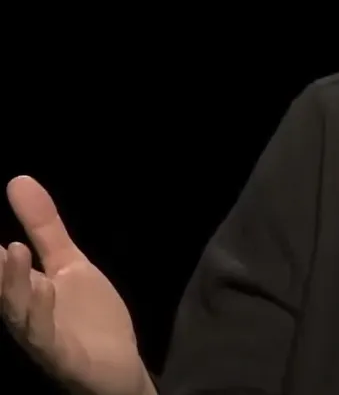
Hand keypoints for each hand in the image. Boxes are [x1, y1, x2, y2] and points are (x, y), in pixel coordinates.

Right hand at [1, 176, 154, 394]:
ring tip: (11, 249)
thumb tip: (17, 179)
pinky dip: (40, 314)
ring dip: (10, 284)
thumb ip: (44, 227)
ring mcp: (41, 337)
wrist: (118, 368)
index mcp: (19, 291)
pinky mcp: (63, 357)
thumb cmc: (87, 318)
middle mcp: (22, 314)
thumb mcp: (68, 264)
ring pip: (17, 314)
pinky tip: (44, 287)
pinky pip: (46, 338)